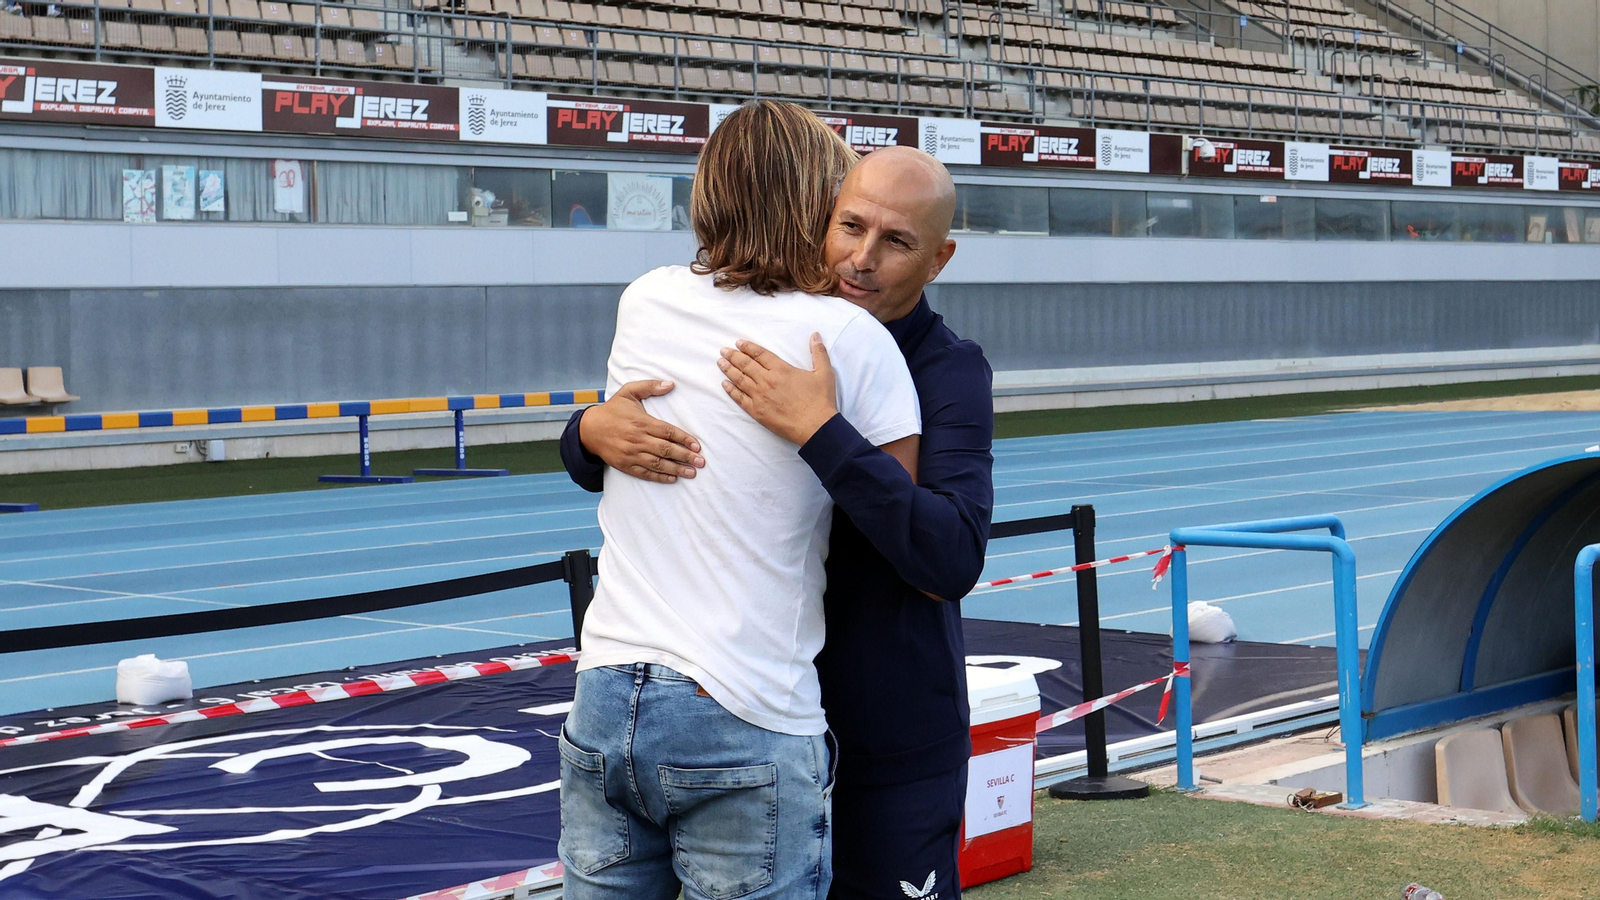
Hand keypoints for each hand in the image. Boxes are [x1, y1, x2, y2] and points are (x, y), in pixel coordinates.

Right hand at [579, 380, 704, 483]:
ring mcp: (631, 454)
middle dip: (685, 456)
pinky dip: (659, 477)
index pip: (668, 432)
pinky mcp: (626, 465)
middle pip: (666, 449)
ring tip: (692, 473)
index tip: (697, 445)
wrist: (589, 430)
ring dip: (676, 469)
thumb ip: (649, 386)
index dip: (684, 439)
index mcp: (642, 422)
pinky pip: (645, 473)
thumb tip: (670, 384)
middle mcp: (638, 439)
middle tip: (701, 462)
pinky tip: (672, 478)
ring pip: (658, 463)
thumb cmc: (612, 410)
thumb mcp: (628, 392)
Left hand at [719, 335, 838, 445]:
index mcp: (781, 370)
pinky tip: (724, 384)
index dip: (748, 347)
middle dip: (733, 356)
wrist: (816, 427)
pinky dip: (731, 390)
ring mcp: (760, 396)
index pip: (760, 354)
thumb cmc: (820, 401)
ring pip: (740, 380)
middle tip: (724, 350)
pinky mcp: (757, 411)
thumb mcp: (824, 373)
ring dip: (728, 370)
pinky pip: (740, 398)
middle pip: (746, 364)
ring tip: (720, 362)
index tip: (739, 343)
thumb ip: (818, 352)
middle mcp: (767, 381)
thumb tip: (815, 335)